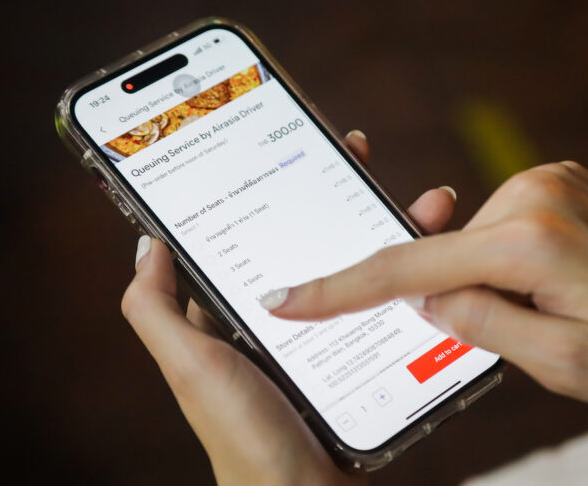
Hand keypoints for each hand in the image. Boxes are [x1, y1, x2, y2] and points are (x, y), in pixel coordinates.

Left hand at [121, 130, 456, 485]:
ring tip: (423, 201)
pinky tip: (440, 259)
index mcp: (245, 313)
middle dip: (343, 195)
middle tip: (361, 155)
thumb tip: (147, 241)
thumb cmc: (243, 437)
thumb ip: (156, 308)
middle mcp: (289, 319)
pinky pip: (393, 310)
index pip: (262, 235)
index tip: (299, 150)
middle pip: (319, 242)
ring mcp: (332, 339)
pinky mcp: (368, 360)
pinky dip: (417, 282)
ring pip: (365, 270)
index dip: (279, 191)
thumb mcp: (190, 366)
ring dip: (393, 230)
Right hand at [266, 161, 587, 408]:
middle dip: (453, 300)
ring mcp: (550, 180)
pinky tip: (553, 288)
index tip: (289, 298)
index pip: (411, 267)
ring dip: (486, 284)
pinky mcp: (561, 182)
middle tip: (512, 335)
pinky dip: (502, 262)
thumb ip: (480, 327)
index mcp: (533, 241)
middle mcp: (536, 193)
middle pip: (445, 255)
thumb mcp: (565, 364)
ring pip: (473, 243)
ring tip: (554, 315)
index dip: (343, 288)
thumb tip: (424, 298)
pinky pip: (501, 227)